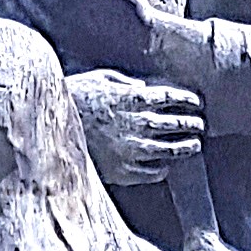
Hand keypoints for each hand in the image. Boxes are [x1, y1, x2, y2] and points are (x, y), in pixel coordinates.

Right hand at [68, 71, 204, 185]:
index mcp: (134, 98)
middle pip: (178, 124)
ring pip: (172, 150)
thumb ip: (125, 82)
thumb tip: (143, 87)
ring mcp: (134, 149)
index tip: (196, 103)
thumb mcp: (100, 78)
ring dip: (187, 148)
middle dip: (193, 123)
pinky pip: (153, 172)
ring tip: (194, 146)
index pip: (173, 97)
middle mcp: (139, 123)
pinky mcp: (125, 170)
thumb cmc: (74, 99)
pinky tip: (166, 165)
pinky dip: (163, 168)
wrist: (52, 128)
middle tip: (199, 125)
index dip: (188, 99)